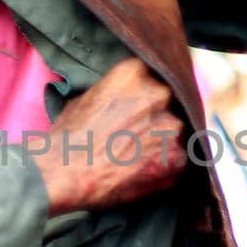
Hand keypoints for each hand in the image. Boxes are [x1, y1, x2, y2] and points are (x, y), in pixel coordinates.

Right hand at [35, 57, 185, 215]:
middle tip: (136, 133)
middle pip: (167, 101)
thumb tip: (122, 100)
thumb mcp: (84, 98)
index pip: (150, 76)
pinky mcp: (177, 157)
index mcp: (135, 73)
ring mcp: (172, 126)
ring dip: (161, 141)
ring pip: (173, 131)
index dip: (143, 94)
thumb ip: (114, 93)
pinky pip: (177, 159)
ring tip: (136, 156)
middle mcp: (159, 94)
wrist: (68, 174)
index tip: (137, 106)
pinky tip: (142, 172)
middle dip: (155, 116)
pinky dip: (164, 166)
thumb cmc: (69, 138)